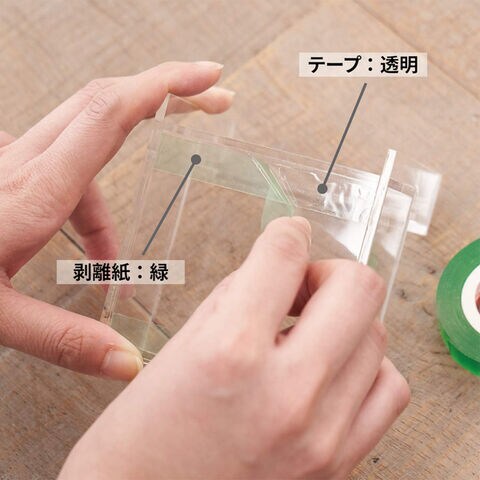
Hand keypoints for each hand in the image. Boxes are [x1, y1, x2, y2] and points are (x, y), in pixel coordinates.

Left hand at [0, 61, 233, 379]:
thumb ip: (64, 341)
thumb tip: (129, 362)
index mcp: (32, 192)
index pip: (108, 114)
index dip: (164, 88)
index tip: (209, 80)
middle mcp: (27, 162)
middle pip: (109, 101)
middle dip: (170, 96)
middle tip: (217, 101)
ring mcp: (17, 159)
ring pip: (91, 139)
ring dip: (120, 191)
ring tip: (116, 257)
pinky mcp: (13, 169)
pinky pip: (70, 172)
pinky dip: (92, 212)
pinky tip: (89, 256)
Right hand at [60, 217, 409, 478]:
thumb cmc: (144, 438)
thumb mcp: (181, 348)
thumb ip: (238, 300)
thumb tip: (279, 273)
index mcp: (229, 352)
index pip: (284, 256)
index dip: (287, 231)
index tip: (288, 233)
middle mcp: (284, 393)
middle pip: (357, 288)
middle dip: (329, 272)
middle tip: (302, 287)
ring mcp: (320, 434)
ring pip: (376, 336)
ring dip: (343, 321)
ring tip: (309, 334)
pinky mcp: (338, 463)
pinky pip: (388, 390)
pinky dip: (366, 367)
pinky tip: (332, 370)